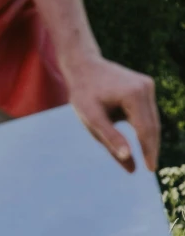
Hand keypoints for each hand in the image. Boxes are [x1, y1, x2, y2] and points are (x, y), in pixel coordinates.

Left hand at [61, 52, 159, 173]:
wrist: (83, 66)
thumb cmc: (84, 94)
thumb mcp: (92, 119)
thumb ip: (111, 140)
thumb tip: (130, 163)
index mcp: (133, 95)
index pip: (145, 129)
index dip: (148, 151)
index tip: (150, 169)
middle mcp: (145, 87)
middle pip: (152, 125)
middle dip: (151, 147)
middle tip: (151, 168)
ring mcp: (147, 85)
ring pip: (152, 119)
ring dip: (149, 138)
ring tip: (147, 159)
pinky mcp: (146, 86)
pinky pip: (147, 112)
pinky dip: (144, 127)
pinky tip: (143, 143)